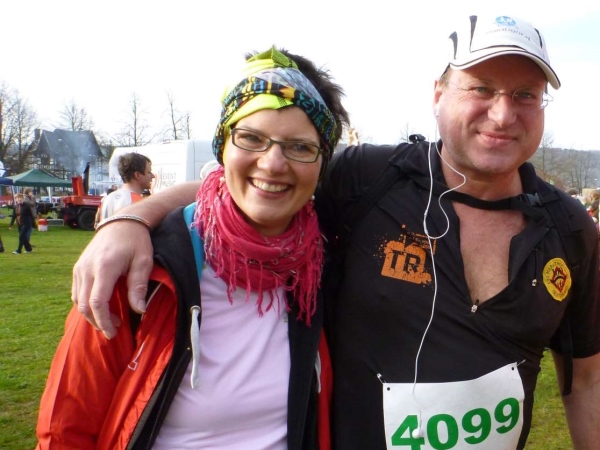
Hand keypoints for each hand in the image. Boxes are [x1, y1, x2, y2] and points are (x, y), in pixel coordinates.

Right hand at [71, 221, 153, 338]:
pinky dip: (85, 304)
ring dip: (91, 315)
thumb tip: (140, 310)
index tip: (114, 332)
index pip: (96, 302)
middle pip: (84, 305)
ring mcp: (79, 268)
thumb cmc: (136, 242)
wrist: (122, 222)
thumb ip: (139, 286)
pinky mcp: (78, 267)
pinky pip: (76, 292)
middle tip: (114, 331)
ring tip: (110, 320)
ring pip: (77, 300)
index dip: (104, 321)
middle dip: (97, 322)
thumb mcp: (143, 261)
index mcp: (104, 267)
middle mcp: (86, 268)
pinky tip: (101, 308)